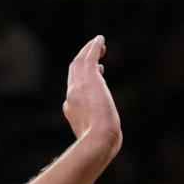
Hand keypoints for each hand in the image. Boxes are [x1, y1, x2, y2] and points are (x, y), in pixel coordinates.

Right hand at [62, 36, 121, 155]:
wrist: (98, 139)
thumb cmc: (101, 144)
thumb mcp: (98, 138)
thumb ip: (101, 134)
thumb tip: (111, 138)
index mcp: (71, 110)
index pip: (75, 91)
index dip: (84, 80)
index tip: (99, 73)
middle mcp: (71, 96)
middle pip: (74, 73)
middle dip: (82, 63)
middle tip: (93, 54)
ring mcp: (78, 86)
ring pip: (79, 62)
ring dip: (88, 51)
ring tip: (98, 44)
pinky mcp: (89, 77)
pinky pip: (89, 56)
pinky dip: (94, 46)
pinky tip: (100, 39)